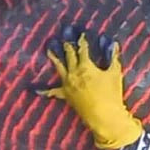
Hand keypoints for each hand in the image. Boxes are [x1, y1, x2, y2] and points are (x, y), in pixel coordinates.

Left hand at [39, 27, 141, 149]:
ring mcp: (67, 84)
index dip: (82, 41)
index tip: (81, 34)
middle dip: (67, 45)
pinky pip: (52, 92)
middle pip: (69, 55)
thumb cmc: (111, 94)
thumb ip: (113, 57)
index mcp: (86, 66)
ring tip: (49, 49)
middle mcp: (74, 72)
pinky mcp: (65, 95)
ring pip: (58, 67)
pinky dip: (43, 90)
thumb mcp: (115, 73)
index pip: (83, 49)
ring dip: (54, 57)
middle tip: (64, 36)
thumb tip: (113, 43)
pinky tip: (34, 89)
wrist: (103, 116)